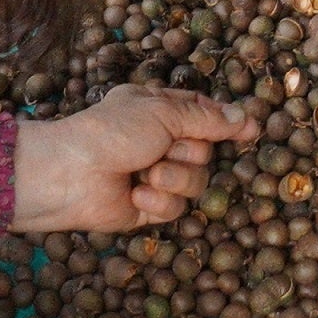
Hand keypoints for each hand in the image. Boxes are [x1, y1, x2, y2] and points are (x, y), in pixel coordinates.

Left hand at [13, 85, 261, 236]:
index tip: (249, 130)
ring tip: (145, 174)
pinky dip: (156, 201)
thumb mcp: (163, 113)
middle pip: (205, 151)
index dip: (226, 122)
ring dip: (172, 178)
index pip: (204, 113)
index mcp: (159, 109)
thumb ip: (207, 119)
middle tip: (162, 148)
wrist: (69, 174)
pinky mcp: (148, 208)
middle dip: (187, 152)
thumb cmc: (111, 132)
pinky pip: (175, 208)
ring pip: (194, 181)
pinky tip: (134, 195)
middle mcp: (159, 141)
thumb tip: (245, 118)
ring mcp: (154, 175)